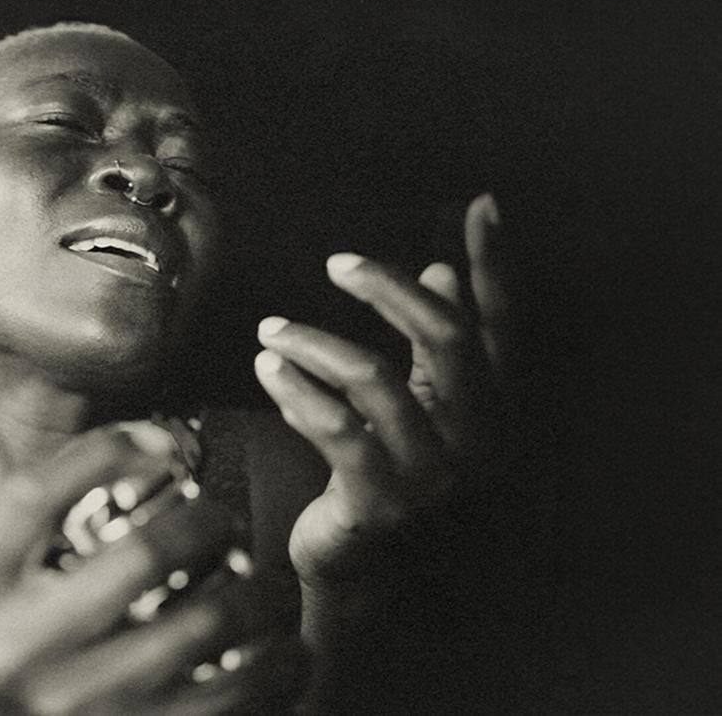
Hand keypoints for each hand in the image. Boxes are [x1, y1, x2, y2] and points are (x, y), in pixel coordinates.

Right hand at [0, 416, 306, 714]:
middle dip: (206, 521)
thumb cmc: (10, 659)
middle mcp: (18, 652)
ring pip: (209, 621)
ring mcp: (83, 706)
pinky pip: (243, 689)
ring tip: (263, 582)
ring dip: (258, 590)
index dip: (104, 452)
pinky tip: (281, 646)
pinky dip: (280, 660)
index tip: (159, 443)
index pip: (30, 497)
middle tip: (224, 520)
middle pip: (140, 554)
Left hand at [254, 193, 510, 585]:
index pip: (502, 325)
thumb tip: (442, 272)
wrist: (359, 566)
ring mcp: (432, 476)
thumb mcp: (417, 406)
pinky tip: (268, 370)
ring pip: (376, 378)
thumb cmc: (385, 472)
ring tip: (270, 332)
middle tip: (338, 263)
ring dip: (314, 343)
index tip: (483, 204)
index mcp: (493, 410)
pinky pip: (335, 428)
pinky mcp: (380, 501)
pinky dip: (296, 390)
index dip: (496, 266)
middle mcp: (478, 442)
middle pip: (445, 338)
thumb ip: (433, 346)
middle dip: (389, 289)